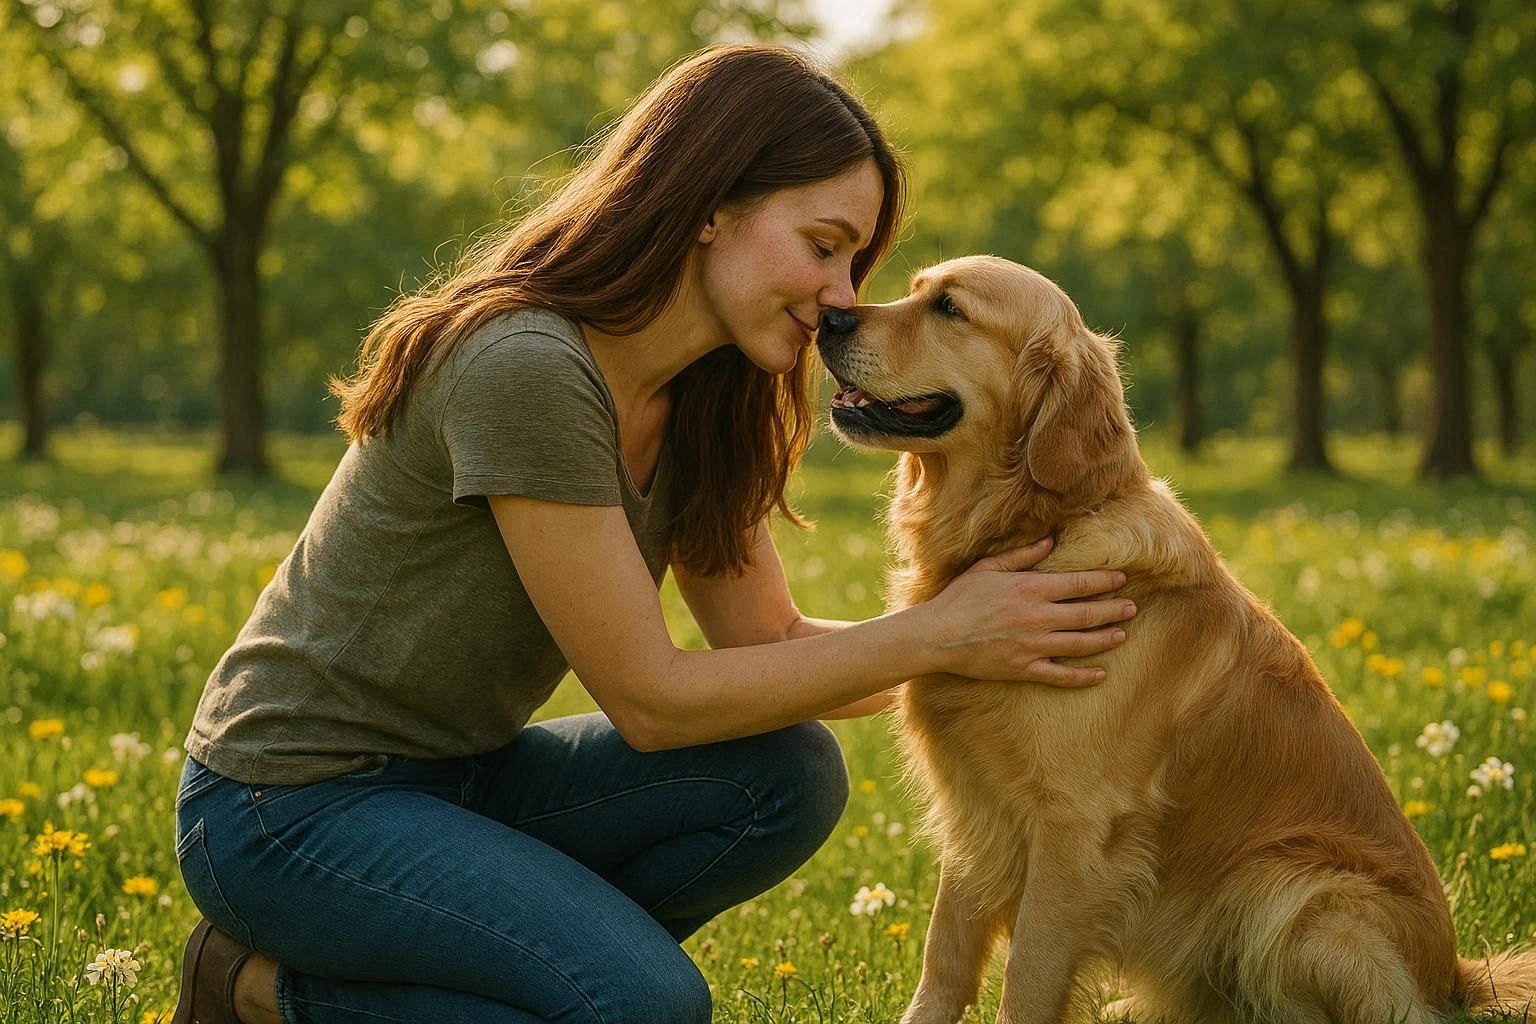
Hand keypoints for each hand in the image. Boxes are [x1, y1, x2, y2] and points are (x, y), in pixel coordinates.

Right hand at [921, 537, 1133, 686]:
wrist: (937, 636)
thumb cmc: (960, 598)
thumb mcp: (989, 568)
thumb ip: (1023, 555)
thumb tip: (1052, 542)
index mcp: (1030, 589)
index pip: (1079, 584)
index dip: (1105, 581)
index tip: (1122, 579)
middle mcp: (1037, 617)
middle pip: (1087, 614)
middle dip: (1113, 610)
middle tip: (1133, 607)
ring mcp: (1032, 646)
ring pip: (1080, 644)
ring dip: (1105, 638)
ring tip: (1123, 633)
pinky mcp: (1024, 669)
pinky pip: (1060, 675)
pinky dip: (1083, 676)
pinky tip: (1101, 673)